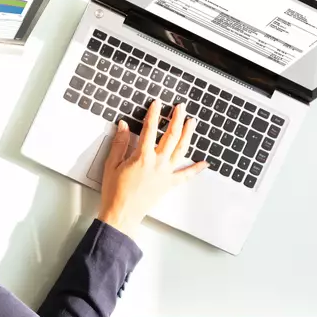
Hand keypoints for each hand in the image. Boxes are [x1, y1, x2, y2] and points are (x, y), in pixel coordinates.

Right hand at [98, 99, 206, 236]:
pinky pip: (186, 175)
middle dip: (177, 119)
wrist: (122, 213)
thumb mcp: (112, 164)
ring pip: (181, 150)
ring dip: (188, 135)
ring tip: (192, 123)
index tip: (157, 103)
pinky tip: (204, 163)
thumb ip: (119, 144)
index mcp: (143, 156)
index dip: (154, 114)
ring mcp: (166, 173)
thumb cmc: (115, 191)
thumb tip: (123, 126)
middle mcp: (158, 162)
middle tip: (180, 108)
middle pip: (172, 136)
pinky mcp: (169, 184)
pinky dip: (196, 168)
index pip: (150, 129)